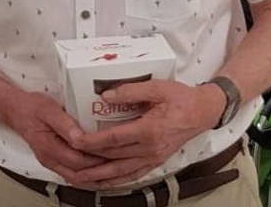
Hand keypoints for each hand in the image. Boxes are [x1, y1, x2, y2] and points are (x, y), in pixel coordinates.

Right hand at [3, 90, 106, 181]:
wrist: (16, 110)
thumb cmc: (31, 108)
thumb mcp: (49, 109)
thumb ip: (64, 123)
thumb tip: (79, 136)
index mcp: (49, 147)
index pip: (78, 161)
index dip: (97, 159)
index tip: (113, 153)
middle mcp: (50, 158)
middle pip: (79, 174)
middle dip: (100, 171)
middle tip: (118, 164)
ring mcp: (52, 161)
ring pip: (76, 177)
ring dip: (94, 176)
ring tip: (112, 170)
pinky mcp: (54, 159)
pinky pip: (72, 172)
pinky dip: (86, 173)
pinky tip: (97, 169)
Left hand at [67, 80, 225, 186]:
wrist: (202, 112)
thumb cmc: (180, 98)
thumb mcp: (157, 88)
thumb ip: (131, 91)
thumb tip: (107, 96)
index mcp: (148, 130)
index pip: (113, 139)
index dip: (92, 141)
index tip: (75, 140)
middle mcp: (149, 149)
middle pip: (113, 158)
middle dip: (89, 160)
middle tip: (69, 160)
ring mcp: (153, 158)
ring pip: (121, 172)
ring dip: (99, 177)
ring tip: (79, 178)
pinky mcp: (155, 161)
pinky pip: (133, 176)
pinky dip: (116, 181)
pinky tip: (104, 182)